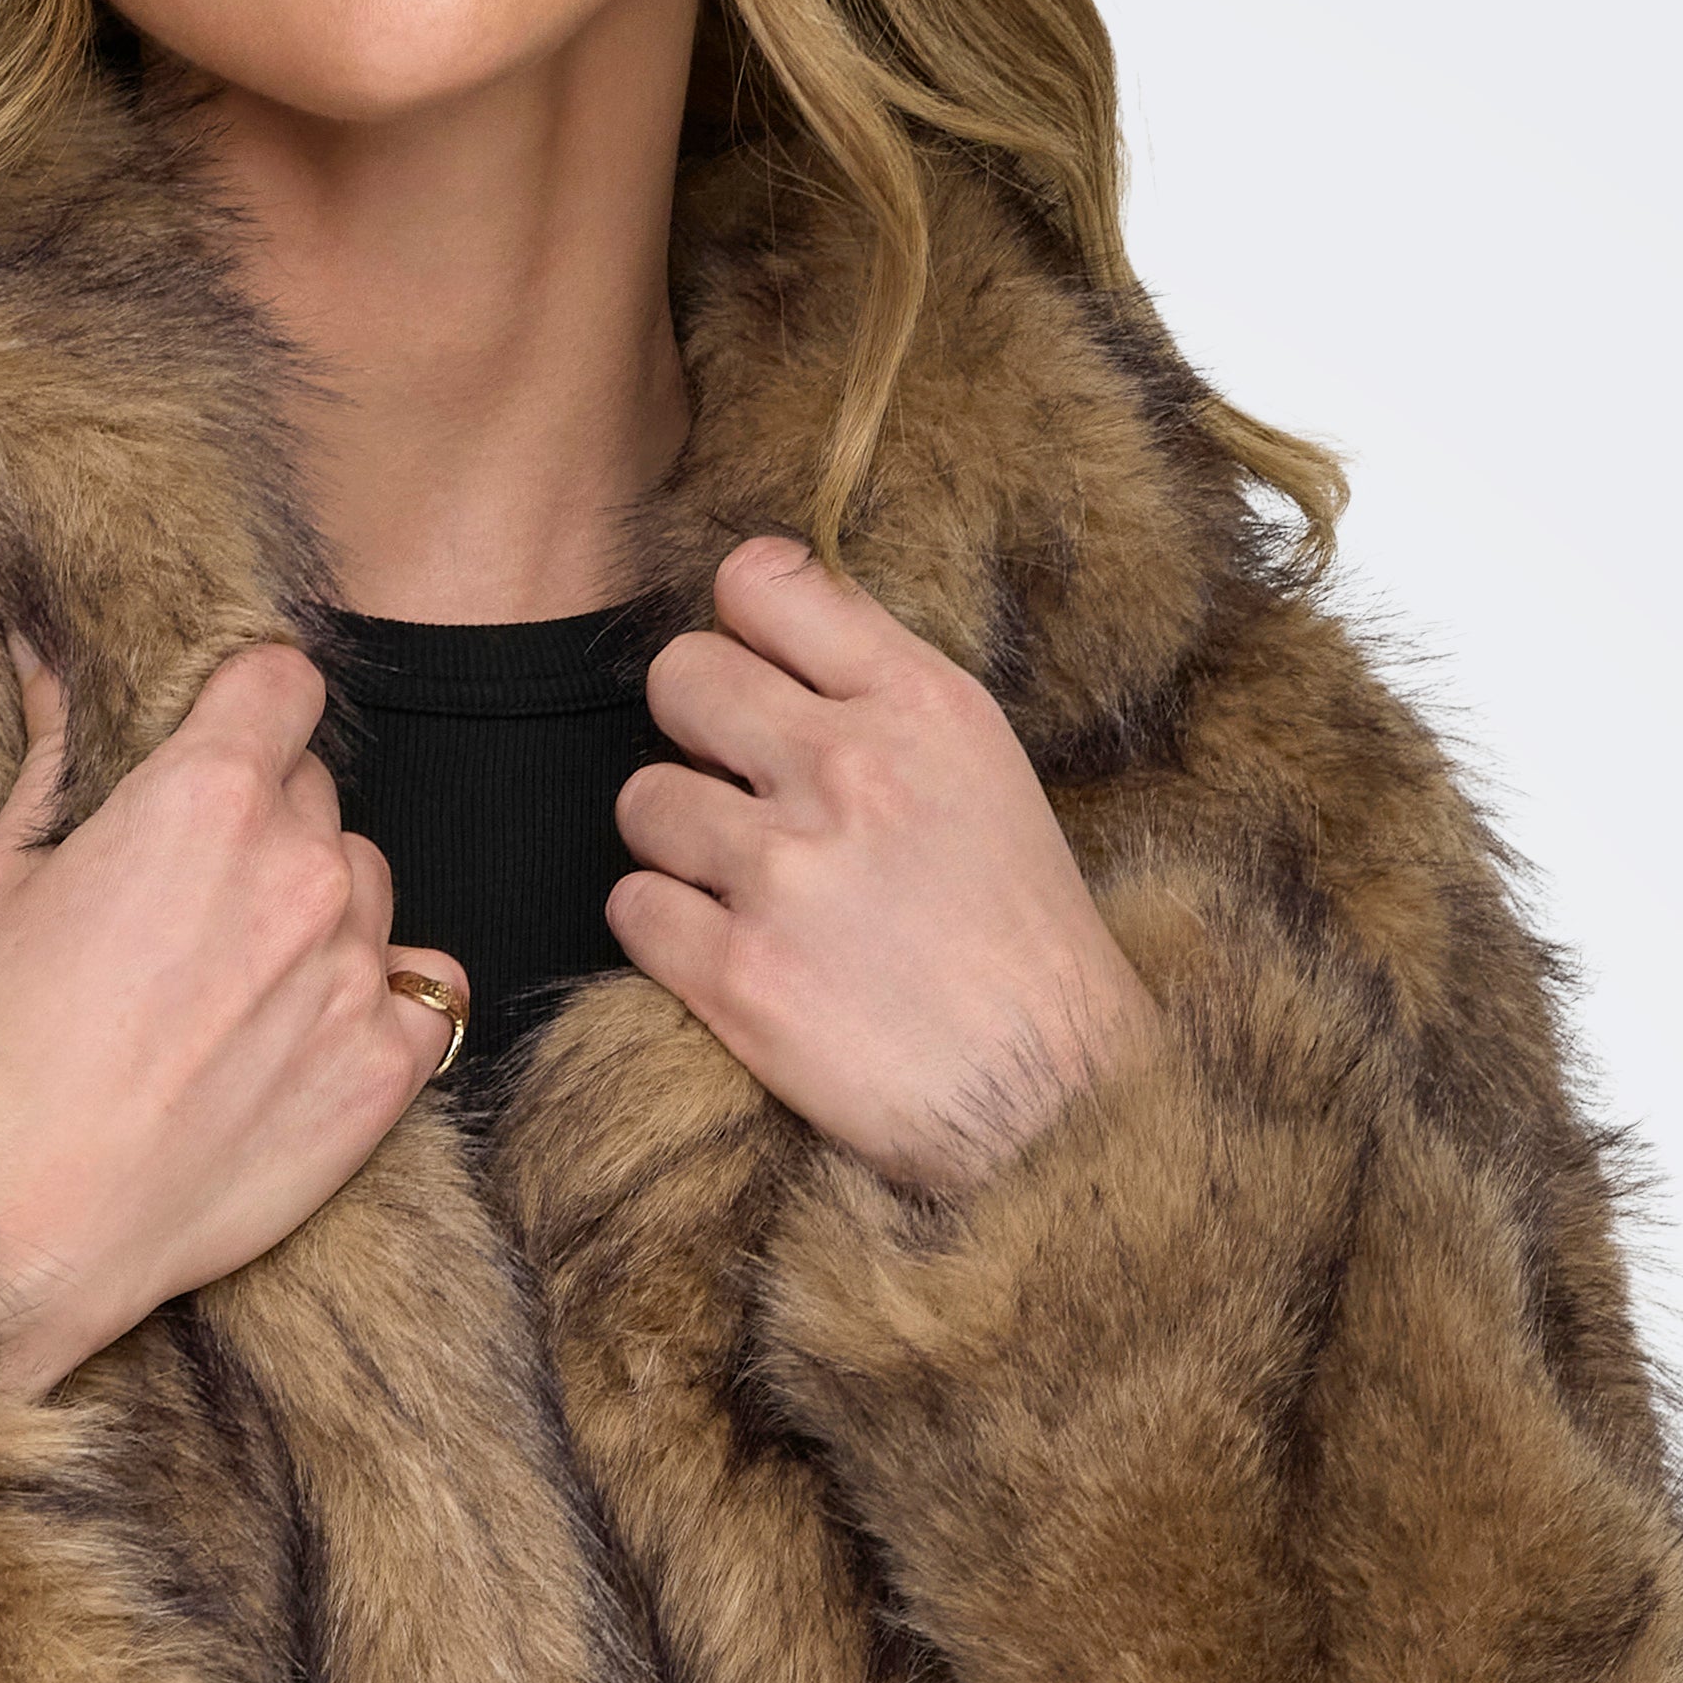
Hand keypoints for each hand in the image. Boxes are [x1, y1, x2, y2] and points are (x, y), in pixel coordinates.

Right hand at [0, 637, 465, 1398]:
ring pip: (367, 883)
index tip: (220, 742)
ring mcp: (354, 967)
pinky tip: (303, 1035)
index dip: (248, 706)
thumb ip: (52, 759)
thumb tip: (46, 663)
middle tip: (192, 900)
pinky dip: (377, 998)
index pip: (282, 680)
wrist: (19, 1226)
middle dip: (264, 821)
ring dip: (320, 909)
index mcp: (204, 795)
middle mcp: (301, 865)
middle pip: (316, 788)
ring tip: (235, 985)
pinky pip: (421, 987)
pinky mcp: (387, 1066)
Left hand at [610, 536, 1166, 1185]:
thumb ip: (882, 697)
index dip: (738, 625)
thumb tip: (765, 642)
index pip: (764, 585)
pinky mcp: (737, 975)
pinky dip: (663, 931)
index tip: (753, 670)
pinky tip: (726, 952)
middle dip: (693, 729)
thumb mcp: (985, 774)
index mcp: (921, 706)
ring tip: (741, 886)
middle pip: (681, 676)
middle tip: (735, 788)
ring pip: (642, 798)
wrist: (1051, 1097)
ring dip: (675, 843)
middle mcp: (850, 771)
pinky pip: (631, 907)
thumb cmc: (1022, 940)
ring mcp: (787, 873)